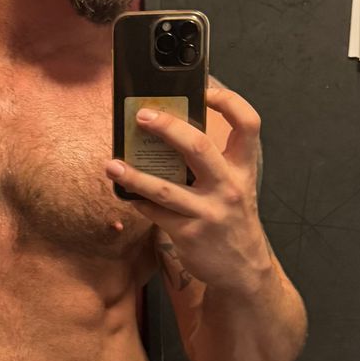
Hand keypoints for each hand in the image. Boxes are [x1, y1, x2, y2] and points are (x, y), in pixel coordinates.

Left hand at [105, 79, 271, 293]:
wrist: (243, 269)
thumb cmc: (232, 220)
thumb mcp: (235, 187)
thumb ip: (212, 163)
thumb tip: (169, 134)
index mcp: (242, 168)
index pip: (248, 123)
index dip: (229, 101)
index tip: (204, 91)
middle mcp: (229, 187)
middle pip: (199, 146)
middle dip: (168, 127)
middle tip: (142, 116)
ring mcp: (208, 212)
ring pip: (165, 188)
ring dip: (134, 175)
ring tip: (112, 164)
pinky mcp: (188, 234)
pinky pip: (155, 213)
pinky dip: (137, 201)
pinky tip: (124, 193)